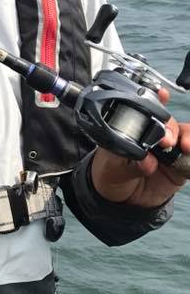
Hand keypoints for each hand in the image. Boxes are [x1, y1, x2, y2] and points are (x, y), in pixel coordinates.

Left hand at [90, 89, 189, 207]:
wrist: (120, 199)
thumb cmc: (111, 173)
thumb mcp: (113, 166)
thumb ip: (130, 163)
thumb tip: (147, 161)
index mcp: (134, 128)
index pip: (146, 109)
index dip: (156, 100)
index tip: (162, 95)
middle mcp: (154, 134)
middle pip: (169, 123)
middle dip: (170, 128)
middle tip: (166, 140)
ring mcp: (169, 149)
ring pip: (185, 135)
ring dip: (188, 137)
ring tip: (185, 146)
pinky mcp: (179, 165)